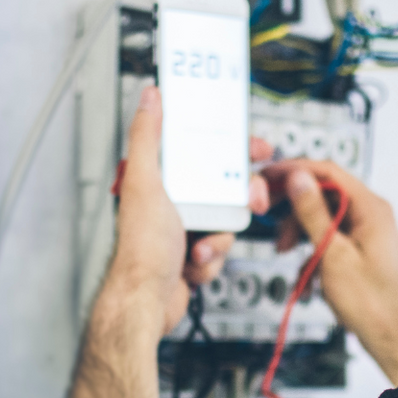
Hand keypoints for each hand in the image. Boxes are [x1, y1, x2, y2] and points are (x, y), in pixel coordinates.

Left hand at [106, 87, 269, 336]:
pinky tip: (191, 264)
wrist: (147, 301)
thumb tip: (150, 96)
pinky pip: (220, 249)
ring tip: (200, 246)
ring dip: (219, 237)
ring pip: (227, 221)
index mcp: (161, 179)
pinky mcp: (193, 254)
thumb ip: (147, 136)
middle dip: (241, 198)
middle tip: (254, 200)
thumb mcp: (145, 182)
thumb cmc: (141, 248)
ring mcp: (185, 229)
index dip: (232, 147)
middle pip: (224, 187)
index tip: (256, 148)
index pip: (202, 151)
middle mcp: (172, 202)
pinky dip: (211, 259)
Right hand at [261, 158, 397, 383]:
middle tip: (267, 212)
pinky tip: (305, 274)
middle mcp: (371, 213)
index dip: (294, 170)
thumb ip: (313, 213)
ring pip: (323, 215)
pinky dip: (312, 250)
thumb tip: (298, 178)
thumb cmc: (370, 301)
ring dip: (299, 231)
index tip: (268, 176)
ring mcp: (366, 230)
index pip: (328, 172)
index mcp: (370, 208)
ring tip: (284, 250)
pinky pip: (329, 236)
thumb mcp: (332, 254)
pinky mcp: (359, 246)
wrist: (390, 334)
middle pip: (323, 192)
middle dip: (293, 206)